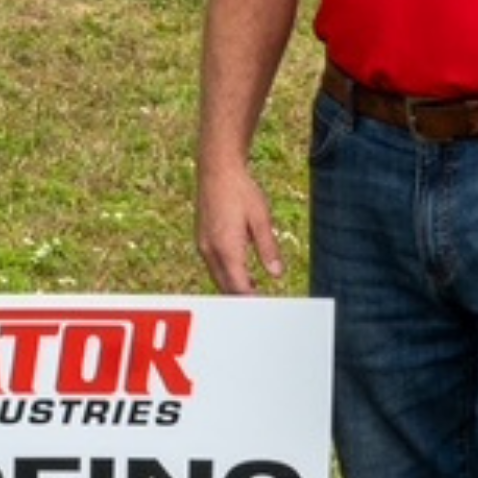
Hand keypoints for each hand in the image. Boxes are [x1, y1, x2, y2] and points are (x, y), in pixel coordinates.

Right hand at [196, 165, 286, 294]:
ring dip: (233, 287)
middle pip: (226, 287)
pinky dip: (226, 274)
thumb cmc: (241, 191)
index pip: (239, 287)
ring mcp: (203, 245)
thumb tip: (276, 274)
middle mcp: (211, 250)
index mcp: (227, 248)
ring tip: (255, 291)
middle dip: (242, 298)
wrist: (217, 170)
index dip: (252, 300)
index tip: (265, 308)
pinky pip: (213, 266)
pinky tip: (241, 272)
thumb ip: (268, 248)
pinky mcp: (202, 239)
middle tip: (262, 305)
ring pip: (218, 278)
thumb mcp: (261, 218)